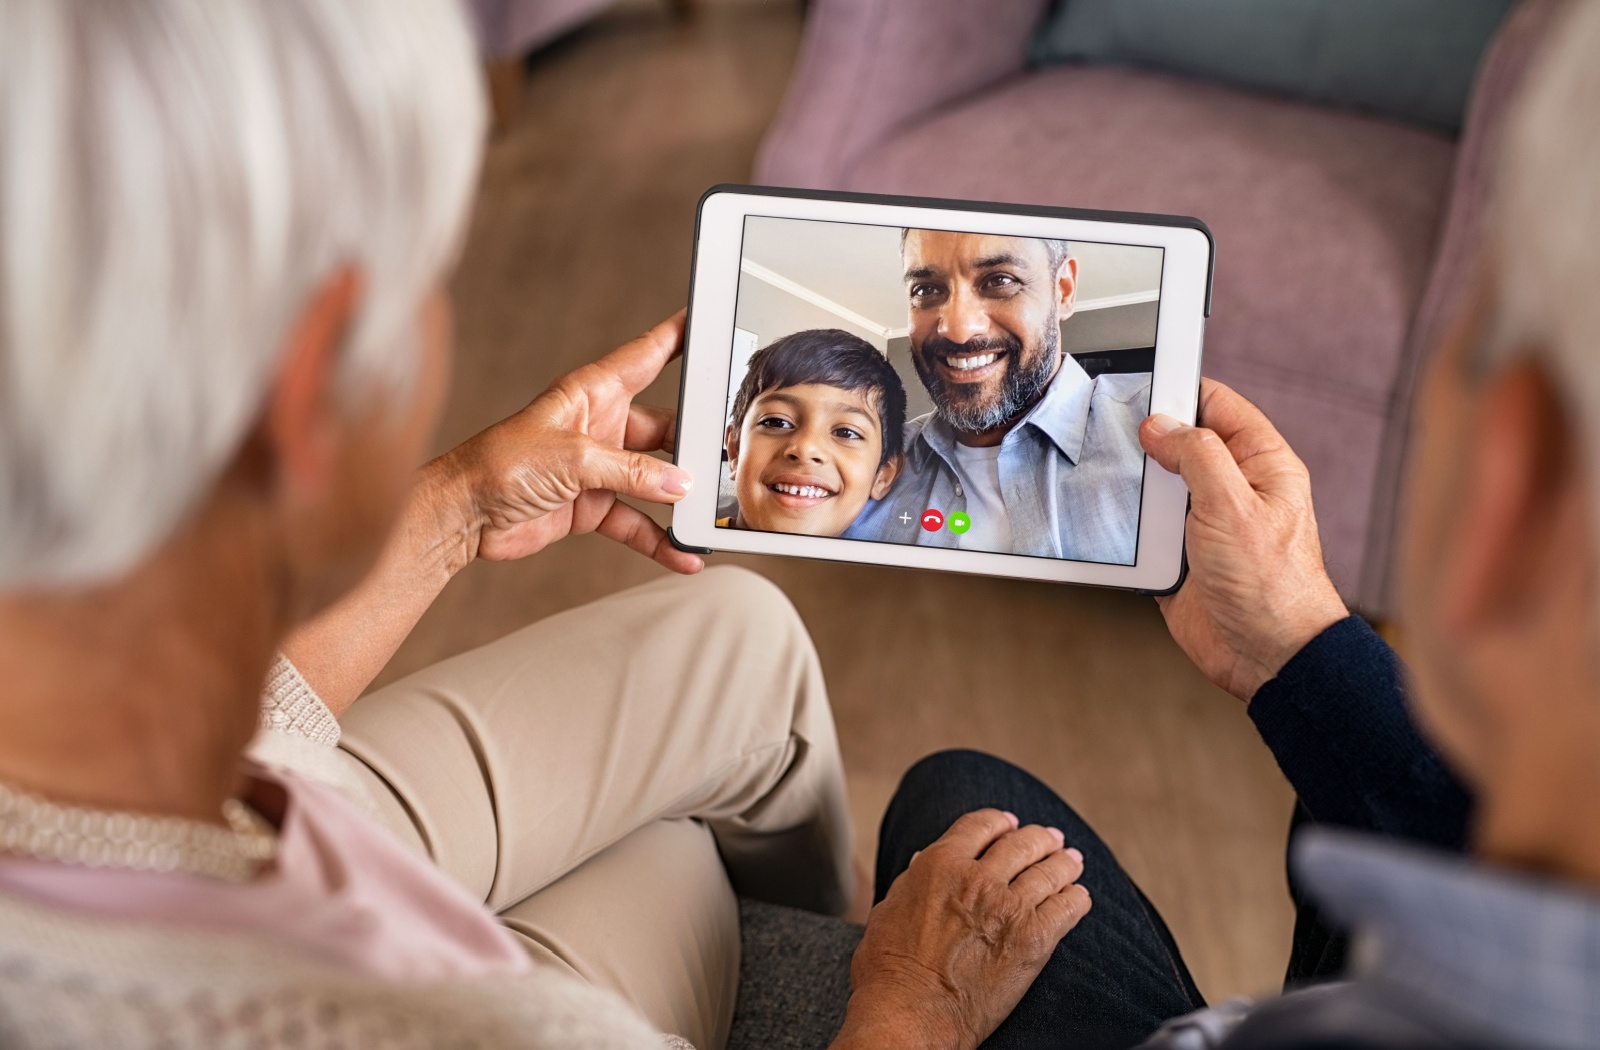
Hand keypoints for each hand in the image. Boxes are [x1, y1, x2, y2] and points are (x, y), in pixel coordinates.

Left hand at [433, 311, 703, 574]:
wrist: (464, 515)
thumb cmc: (499, 464)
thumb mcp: (575, 458)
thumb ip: (632, 471)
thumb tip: (678, 484)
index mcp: (592, 392)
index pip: (646, 355)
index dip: (677, 337)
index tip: (708, 325)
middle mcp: (600, 425)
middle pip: (663, 427)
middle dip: (692, 442)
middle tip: (723, 454)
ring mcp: (598, 467)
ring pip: (654, 478)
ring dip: (677, 498)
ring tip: (705, 513)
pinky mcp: (591, 505)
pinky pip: (637, 521)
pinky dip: (658, 539)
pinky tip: (681, 553)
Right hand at [833, 810, 1090, 1049]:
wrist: (911, 1013)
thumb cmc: (889, 969)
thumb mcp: (888, 910)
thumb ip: (913, 881)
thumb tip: (924, 860)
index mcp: (940, 864)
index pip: (981, 826)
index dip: (1000, 822)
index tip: (1010, 823)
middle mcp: (978, 878)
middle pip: (1022, 843)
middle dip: (1040, 838)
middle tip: (1052, 839)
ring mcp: (1009, 907)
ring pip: (1050, 870)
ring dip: (1064, 863)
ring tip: (1073, 861)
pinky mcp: (1034, 939)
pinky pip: (1067, 908)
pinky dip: (1076, 899)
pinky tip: (1078, 897)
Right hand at [1139, 379, 1347, 700]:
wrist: (1267, 656)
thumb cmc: (1273, 585)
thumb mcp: (1234, 505)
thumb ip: (1197, 456)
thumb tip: (1160, 426)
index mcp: (1261, 464)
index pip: (1219, 406)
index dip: (1183, 391)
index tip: (1143, 386)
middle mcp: (1232, 489)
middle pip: (1180, 444)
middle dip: (1147, 440)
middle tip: (1113, 433)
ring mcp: (1203, 523)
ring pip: (1156, 486)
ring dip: (1133, 486)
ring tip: (1107, 476)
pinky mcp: (1178, 557)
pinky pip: (1143, 530)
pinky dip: (1126, 525)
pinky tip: (1109, 519)